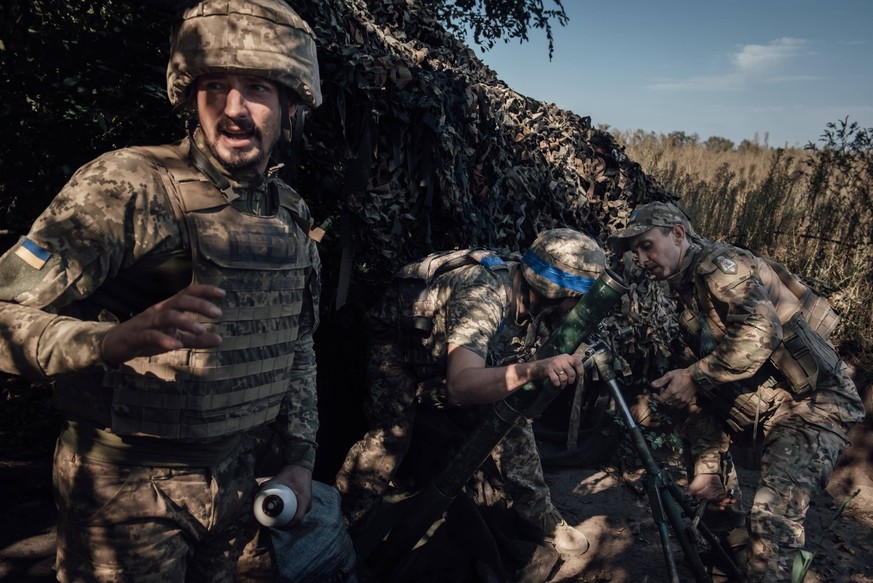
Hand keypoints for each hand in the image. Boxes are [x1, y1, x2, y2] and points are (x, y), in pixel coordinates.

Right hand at [101, 283, 224, 363]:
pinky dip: (164, 339)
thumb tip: (220, 340)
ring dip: (185, 321)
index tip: (222, 294)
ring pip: (166, 316)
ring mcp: (147, 323)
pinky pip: (150, 335)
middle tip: (218, 313)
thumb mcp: (175, 337)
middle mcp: (158, 311)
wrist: (114, 345)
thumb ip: (196, 339)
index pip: (187, 293)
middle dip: (199, 305)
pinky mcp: (136, 336)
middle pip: (180, 301)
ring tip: (202, 330)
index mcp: (168, 308)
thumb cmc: (148, 337)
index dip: (204, 290)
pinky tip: (176, 345)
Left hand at [272, 464, 312, 528]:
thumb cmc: (293, 472)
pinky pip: (297, 513)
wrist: (301, 467)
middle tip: (273, 525)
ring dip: (288, 522)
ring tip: (276, 523)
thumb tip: (258, 491)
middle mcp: (307, 504)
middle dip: (285, 526)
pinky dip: (290, 516)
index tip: (276, 526)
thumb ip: (269, 484)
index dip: (287, 526)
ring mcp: (307, 505)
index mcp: (304, 500)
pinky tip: (281, 516)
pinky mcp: (305, 504)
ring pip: (297, 518)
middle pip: (297, 521)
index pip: (297, 519)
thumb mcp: (280, 477)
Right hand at [535, 353, 583, 387]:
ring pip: (564, 377)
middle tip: (569, 382)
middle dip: (571, 380)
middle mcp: (561, 359)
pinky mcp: (548, 369)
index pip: (577, 361)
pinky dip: (557, 384)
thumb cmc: (552, 366)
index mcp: (566, 356)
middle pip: (571, 372)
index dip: (580, 369)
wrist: (537, 367)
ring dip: (563, 384)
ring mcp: (554, 364)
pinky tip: (556, 384)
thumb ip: (571, 364)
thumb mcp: (562, 362)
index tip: (579, 375)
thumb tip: (581, 372)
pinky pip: (556, 379)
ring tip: (562, 385)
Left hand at [651, 367, 698, 408]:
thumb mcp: (670, 375)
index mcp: (672, 391)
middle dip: (662, 396)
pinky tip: (675, 396)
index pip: (661, 399)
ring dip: (668, 400)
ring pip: (672, 404)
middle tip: (663, 389)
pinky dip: (675, 403)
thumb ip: (661, 381)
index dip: (656, 397)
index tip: (654, 394)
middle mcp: (677, 397)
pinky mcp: (687, 401)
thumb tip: (653, 385)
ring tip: (670, 392)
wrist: (696, 377)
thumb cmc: (683, 374)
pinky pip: (679, 406)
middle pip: (665, 402)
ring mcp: (683, 400)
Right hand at [688, 473, 730, 505]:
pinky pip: (726, 497)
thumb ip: (690, 492)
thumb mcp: (693, 486)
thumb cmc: (699, 480)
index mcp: (704, 500)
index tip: (720, 507)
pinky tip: (733, 499)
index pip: (710, 507)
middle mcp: (710, 499)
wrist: (706, 472)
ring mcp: (716, 496)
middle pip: (717, 505)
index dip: (715, 508)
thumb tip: (685, 497)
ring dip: (727, 502)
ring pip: (722, 502)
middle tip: (725, 503)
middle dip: (722, 505)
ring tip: (729, 500)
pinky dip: (730, 499)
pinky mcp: (722, 492)